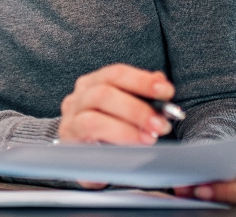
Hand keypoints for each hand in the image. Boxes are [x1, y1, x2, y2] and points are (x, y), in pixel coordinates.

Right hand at [58, 63, 175, 145]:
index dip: (142, 81)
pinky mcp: (69, 142)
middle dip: (137, 108)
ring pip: (94, 118)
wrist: (88, 161)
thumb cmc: (111, 132)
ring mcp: (70, 120)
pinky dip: (113, 140)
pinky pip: (90, 137)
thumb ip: (142, 96)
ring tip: (149, 138)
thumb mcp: (128, 112)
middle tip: (161, 123)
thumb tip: (159, 80)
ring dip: (126, 128)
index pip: (116, 74)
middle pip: (104, 93)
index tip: (167, 91)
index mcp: (93, 84)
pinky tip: (130, 149)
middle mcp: (78, 98)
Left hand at [173, 142, 235, 209]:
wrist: (216, 164)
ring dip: (218, 200)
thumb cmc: (223, 152)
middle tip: (202, 188)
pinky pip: (234, 212)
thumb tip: (195, 154)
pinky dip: (213, 206)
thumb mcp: (225, 145)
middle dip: (230, 190)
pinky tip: (191, 199)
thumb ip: (221, 147)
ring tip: (193, 193)